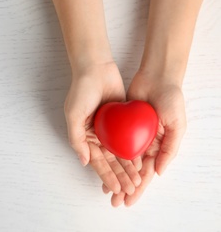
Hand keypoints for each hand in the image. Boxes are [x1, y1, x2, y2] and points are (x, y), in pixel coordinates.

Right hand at [64, 61, 140, 194]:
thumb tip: (84, 161)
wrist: (96, 68)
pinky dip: (134, 151)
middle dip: (119, 176)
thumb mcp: (73, 115)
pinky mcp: (122, 120)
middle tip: (129, 190)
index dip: (105, 176)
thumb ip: (76, 139)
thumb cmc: (81, 91)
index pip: (96, 161)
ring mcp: (110, 129)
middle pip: (110, 161)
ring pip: (121, 153)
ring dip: (128, 168)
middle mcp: (97, 135)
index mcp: (84, 136)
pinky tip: (141, 163)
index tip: (115, 189)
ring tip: (137, 181)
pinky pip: (129, 139)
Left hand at [103, 69, 186, 205]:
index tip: (128, 200)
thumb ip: (169, 148)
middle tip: (113, 200)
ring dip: (113, 173)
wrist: (156, 75)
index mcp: (158, 146)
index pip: (145, 172)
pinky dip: (106, 153)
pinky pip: (111, 140)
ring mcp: (130, 133)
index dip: (137, 187)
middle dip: (122, 185)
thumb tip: (158, 172)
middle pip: (130, 169)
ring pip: (119, 158)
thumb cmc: (171, 99)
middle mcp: (143, 142)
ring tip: (104, 188)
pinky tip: (99, 163)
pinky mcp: (119, 122)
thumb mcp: (176, 125)